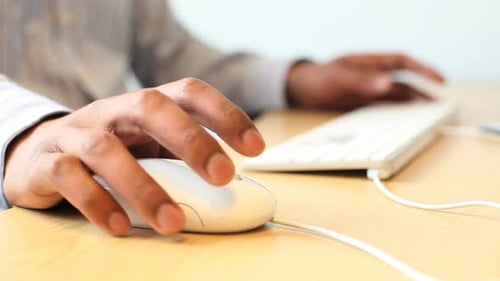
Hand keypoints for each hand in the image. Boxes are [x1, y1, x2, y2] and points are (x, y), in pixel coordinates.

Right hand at [3, 78, 264, 235]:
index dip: (225, 114)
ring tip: (173, 222)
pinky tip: (120, 226)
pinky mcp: (48, 162)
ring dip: (144, 188)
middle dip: (192, 140)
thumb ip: (182, 157)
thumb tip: (232, 184)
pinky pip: (69, 178)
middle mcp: (113, 111)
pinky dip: (97, 202)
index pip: (189, 93)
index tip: (256, 146)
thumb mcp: (149, 146)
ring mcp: (78, 133)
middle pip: (152, 106)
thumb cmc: (112, 150)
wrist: (42, 153)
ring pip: (106, 149)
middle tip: (223, 177)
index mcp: (146, 105)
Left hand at [286, 53, 444, 109]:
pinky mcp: (360, 104)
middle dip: (423, 91)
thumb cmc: (316, 78)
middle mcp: (371, 76)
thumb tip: (388, 85)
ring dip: (411, 104)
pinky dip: (395, 114)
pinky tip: (404, 122)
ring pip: (395, 97)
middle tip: (441, 104)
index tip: (440, 80)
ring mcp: (367, 90)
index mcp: (369, 63)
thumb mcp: (338, 78)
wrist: (298, 90)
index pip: (402, 62)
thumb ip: (361, 82)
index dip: (423, 69)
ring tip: (428, 115)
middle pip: (403, 82)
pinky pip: (382, 108)